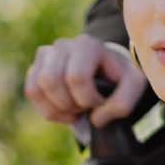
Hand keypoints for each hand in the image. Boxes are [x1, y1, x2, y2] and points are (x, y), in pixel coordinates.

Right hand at [23, 34, 146, 129]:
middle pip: (51, 81)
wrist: (106, 74)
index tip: (100, 102)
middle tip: (85, 106)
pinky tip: (63, 109)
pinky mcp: (35, 68)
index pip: (75, 77)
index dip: (87, 99)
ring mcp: (46, 55)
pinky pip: (31, 92)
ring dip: (57, 108)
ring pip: (37, 88)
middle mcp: (63, 45)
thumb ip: (123, 103)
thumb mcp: (133, 88)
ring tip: (75, 108)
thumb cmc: (119, 79)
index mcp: (87, 45)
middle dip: (69, 103)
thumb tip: (95, 119)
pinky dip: (47, 109)